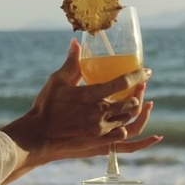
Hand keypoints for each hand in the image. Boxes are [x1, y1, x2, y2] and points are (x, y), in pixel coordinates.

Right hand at [1, 39, 160, 172]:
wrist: (38, 135)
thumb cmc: (46, 106)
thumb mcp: (57, 81)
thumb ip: (71, 62)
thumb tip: (76, 42)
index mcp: (92, 95)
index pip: (122, 82)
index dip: (137, 75)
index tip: (146, 72)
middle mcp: (100, 113)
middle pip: (130, 103)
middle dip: (138, 93)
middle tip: (140, 86)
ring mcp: (101, 130)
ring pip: (128, 120)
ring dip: (135, 111)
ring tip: (137, 102)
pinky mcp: (98, 143)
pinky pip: (123, 137)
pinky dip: (131, 130)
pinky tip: (138, 127)